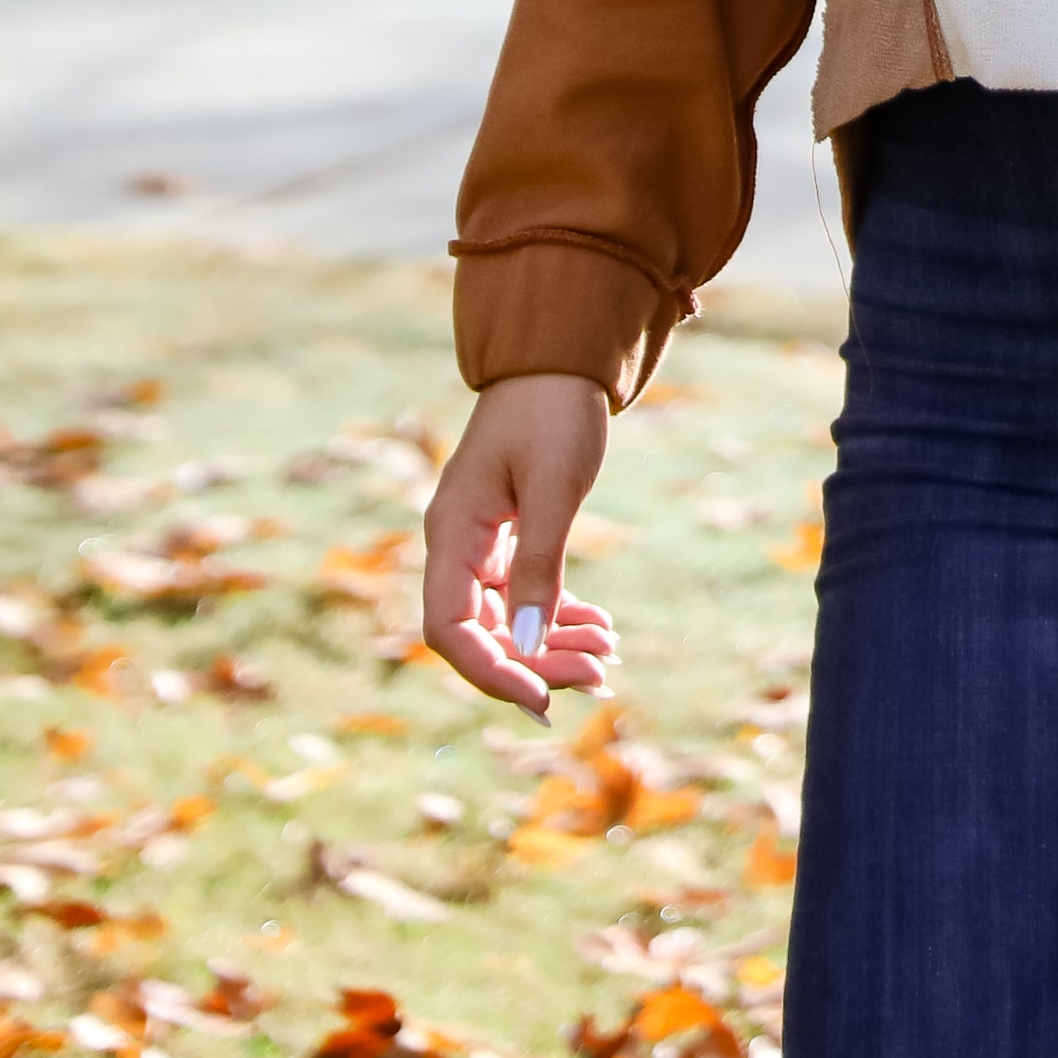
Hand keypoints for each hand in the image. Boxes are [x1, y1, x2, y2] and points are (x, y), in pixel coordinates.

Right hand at [421, 375, 618, 716]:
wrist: (560, 359)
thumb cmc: (553, 412)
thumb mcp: (552, 489)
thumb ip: (538, 567)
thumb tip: (529, 646)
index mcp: (451, 532)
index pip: (449, 628)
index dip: (491, 672)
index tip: (543, 697)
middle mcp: (456, 544)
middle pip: (481, 631)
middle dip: (537, 662)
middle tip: (599, 674)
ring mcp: (480, 542)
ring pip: (506, 618)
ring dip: (552, 644)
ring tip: (608, 655)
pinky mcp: (507, 536)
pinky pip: (523, 595)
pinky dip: (557, 616)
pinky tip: (598, 628)